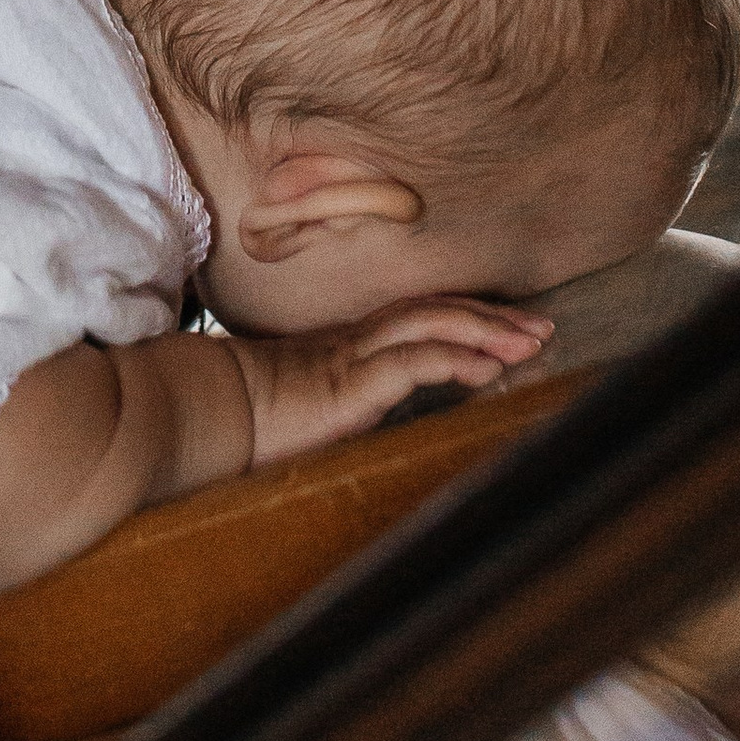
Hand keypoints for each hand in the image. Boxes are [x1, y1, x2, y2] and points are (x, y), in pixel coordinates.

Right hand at [234, 297, 551, 466]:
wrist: (196, 414)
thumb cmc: (237, 421)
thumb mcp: (298, 413)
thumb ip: (332, 411)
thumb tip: (359, 427)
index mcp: (345, 351)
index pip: (417, 321)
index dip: (466, 319)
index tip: (511, 329)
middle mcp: (353, 345)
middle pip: (434, 313)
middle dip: (492, 317)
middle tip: (543, 327)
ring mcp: (349, 360)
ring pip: (430, 326)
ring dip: (485, 331)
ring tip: (531, 342)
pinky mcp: (345, 386)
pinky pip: (407, 363)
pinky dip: (451, 358)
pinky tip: (485, 367)